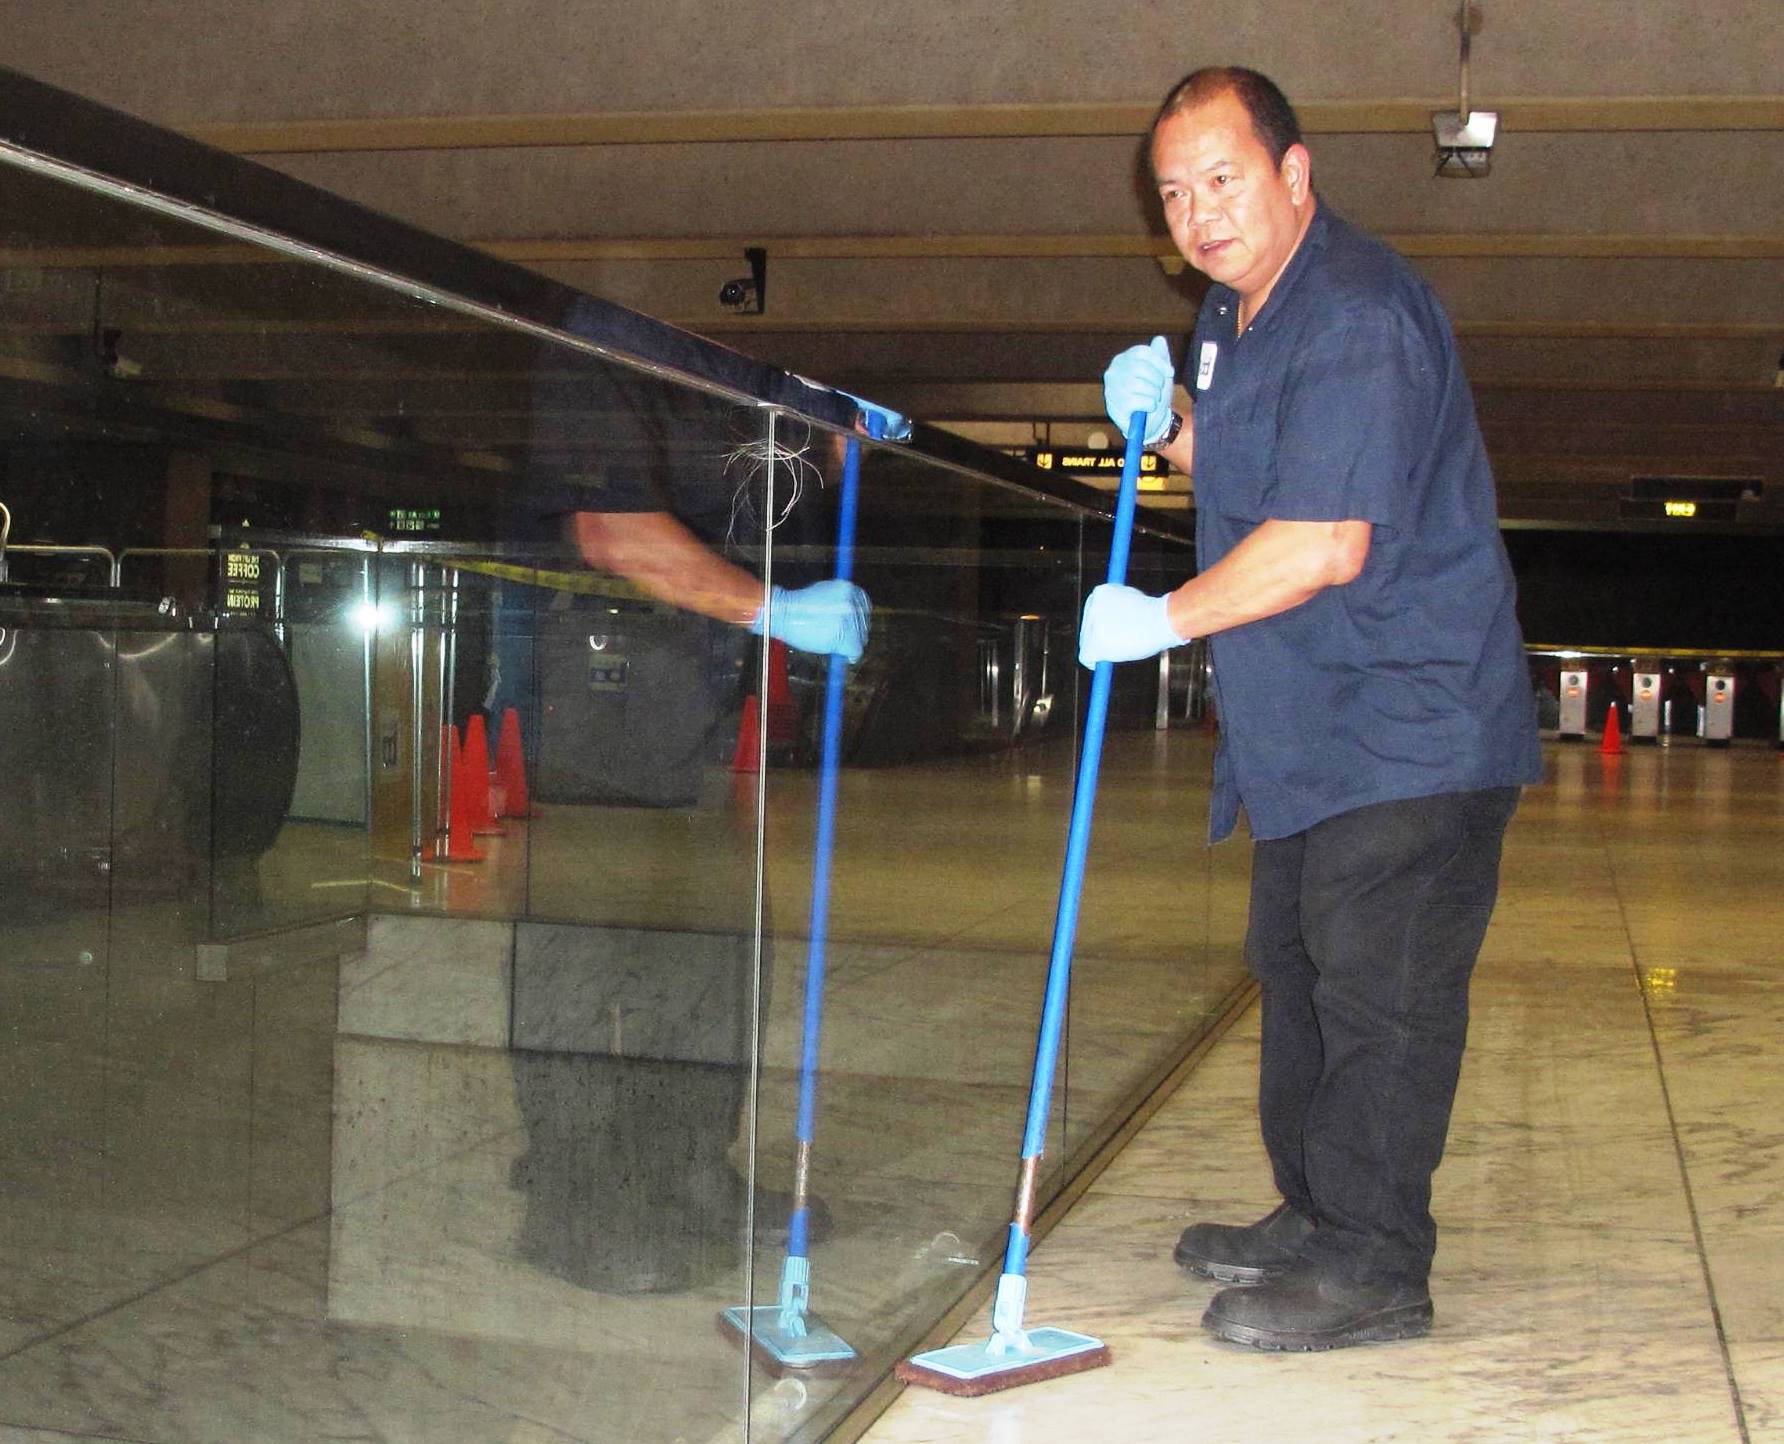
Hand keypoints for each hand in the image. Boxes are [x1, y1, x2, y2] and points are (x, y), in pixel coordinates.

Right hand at [753, 580, 870, 660]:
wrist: (784, 614)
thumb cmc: (798, 606)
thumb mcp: (823, 593)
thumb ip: (839, 602)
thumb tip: (849, 616)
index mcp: (848, 589)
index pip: (864, 606)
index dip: (858, 619)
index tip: (855, 626)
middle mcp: (851, 603)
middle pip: (864, 624)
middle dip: (855, 633)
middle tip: (843, 639)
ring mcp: (849, 619)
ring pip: (860, 638)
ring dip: (850, 643)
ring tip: (836, 644)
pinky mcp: (845, 635)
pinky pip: (855, 650)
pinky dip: (850, 655)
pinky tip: (845, 657)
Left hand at [1078, 584, 1186, 666]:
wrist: (1162, 619)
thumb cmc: (1154, 613)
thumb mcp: (1132, 602)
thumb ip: (1118, 610)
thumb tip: (1112, 624)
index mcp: (1100, 592)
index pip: (1093, 613)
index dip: (1101, 626)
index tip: (1109, 634)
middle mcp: (1091, 606)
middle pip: (1087, 629)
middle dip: (1099, 639)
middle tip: (1115, 646)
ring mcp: (1092, 625)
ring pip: (1088, 644)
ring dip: (1103, 649)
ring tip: (1126, 646)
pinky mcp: (1094, 642)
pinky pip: (1086, 657)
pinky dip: (1094, 663)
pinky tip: (1104, 663)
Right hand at [1102, 336, 1175, 444]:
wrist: (1148, 425)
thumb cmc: (1152, 395)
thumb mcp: (1159, 373)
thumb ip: (1159, 356)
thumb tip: (1159, 339)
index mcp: (1122, 360)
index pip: (1141, 352)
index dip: (1159, 362)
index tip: (1170, 373)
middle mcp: (1113, 372)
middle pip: (1142, 367)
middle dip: (1158, 380)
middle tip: (1159, 390)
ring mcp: (1111, 390)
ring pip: (1141, 385)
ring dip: (1155, 394)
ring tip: (1153, 400)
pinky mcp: (1114, 407)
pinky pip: (1139, 400)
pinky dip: (1150, 405)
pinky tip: (1147, 409)